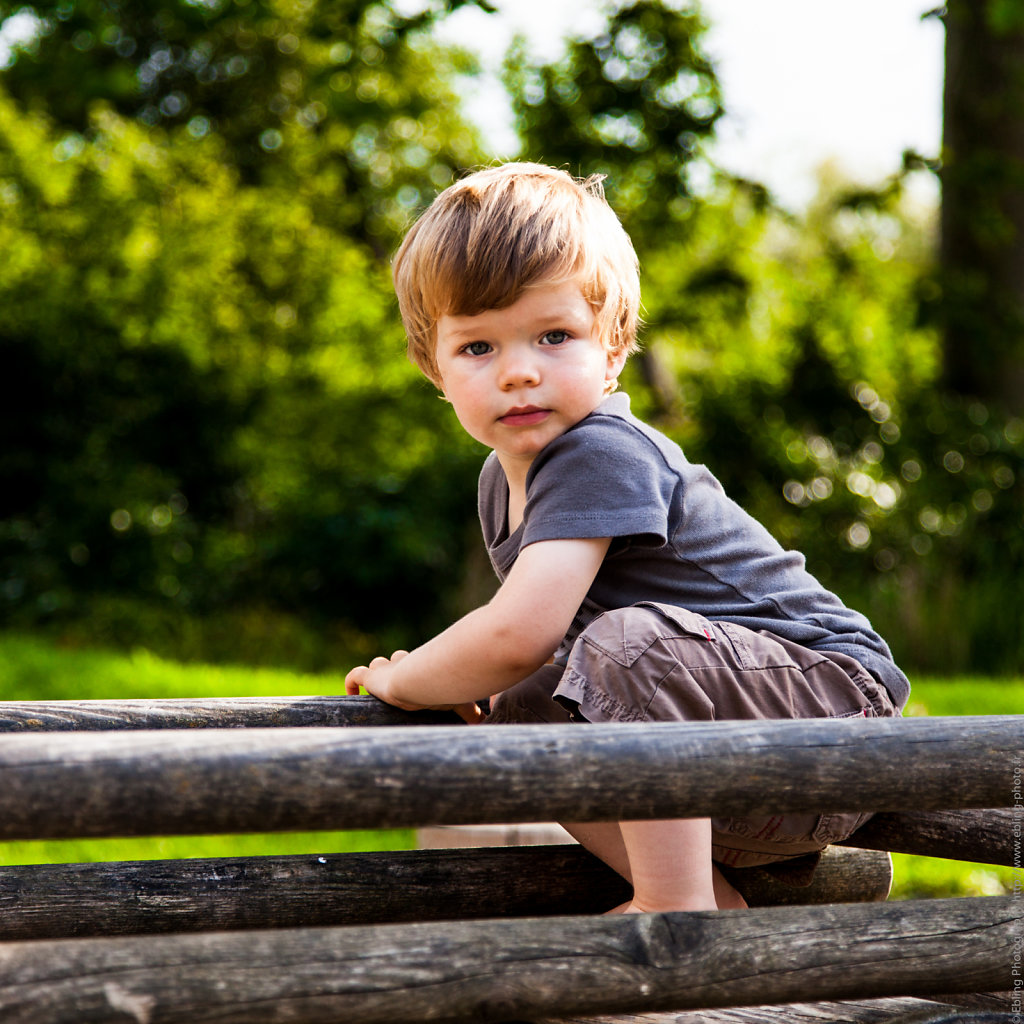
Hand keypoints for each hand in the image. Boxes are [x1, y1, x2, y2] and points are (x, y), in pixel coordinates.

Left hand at [344, 651, 483, 724]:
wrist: (423, 682)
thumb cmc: (442, 689)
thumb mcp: (458, 701)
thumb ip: (470, 713)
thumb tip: (487, 725)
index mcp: (420, 667)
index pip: (414, 663)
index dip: (413, 670)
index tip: (416, 687)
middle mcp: (403, 665)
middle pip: (396, 659)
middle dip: (397, 667)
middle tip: (400, 690)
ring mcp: (386, 670)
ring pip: (377, 665)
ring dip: (377, 673)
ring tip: (380, 692)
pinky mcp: (372, 677)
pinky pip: (355, 676)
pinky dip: (351, 683)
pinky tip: (351, 694)